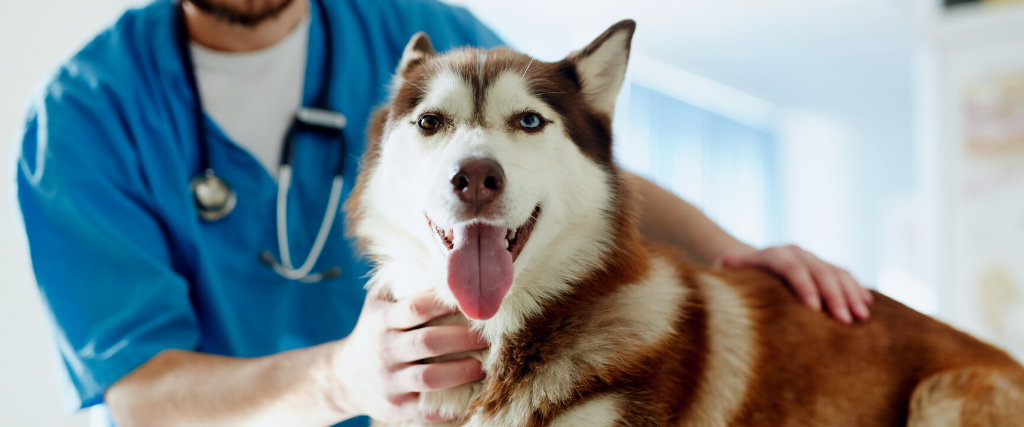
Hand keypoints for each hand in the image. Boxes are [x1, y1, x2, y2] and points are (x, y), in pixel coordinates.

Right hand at [331, 290, 487, 422]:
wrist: (345, 377)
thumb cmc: (375, 331)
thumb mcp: (378, 303)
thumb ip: (402, 280)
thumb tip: (438, 254)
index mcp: (381, 320)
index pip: (416, 307)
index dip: (446, 302)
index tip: (474, 300)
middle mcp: (385, 350)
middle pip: (428, 342)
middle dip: (464, 337)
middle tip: (490, 334)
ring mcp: (390, 381)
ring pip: (430, 378)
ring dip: (462, 372)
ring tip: (484, 365)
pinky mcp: (396, 407)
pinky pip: (426, 410)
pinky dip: (449, 410)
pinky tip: (472, 400)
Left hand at [717, 245, 872, 323]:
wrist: (749, 262)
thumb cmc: (736, 275)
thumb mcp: (729, 271)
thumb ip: (730, 268)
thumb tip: (726, 262)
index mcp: (774, 254)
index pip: (792, 268)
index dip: (804, 286)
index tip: (814, 309)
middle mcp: (796, 252)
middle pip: (820, 271)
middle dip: (834, 296)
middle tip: (843, 320)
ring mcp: (812, 258)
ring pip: (837, 272)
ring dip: (851, 294)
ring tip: (861, 317)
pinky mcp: (823, 265)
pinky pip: (845, 275)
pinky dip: (856, 289)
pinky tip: (866, 306)